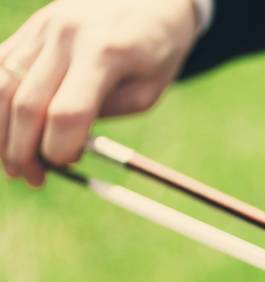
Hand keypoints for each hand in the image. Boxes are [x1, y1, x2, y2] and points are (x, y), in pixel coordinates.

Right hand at [0, 0, 198, 185]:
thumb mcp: (149, 89)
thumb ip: (108, 114)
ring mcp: (42, 27)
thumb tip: (65, 143)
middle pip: (26, 103)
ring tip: (14, 162)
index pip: (68, 111)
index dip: (59, 147)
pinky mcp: (31, 27)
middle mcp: (66, 36)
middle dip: (22, 149)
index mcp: (105, 52)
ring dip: (1, 131)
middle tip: (31, 178)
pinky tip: (6, 128)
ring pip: (1, 85)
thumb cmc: (156, 48)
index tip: (65, 166)